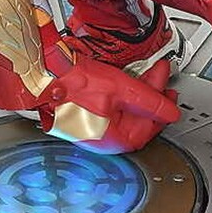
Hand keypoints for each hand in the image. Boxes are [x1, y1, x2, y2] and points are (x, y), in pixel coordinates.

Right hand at [44, 56, 179, 153]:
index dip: (162, 109)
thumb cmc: (72, 84)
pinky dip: (120, 95)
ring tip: (144, 74)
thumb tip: (171, 112)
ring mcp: (89, 128)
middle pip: (136, 120)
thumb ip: (150, 102)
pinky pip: (109, 108)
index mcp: (111, 140)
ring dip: (137, 94)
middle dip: (151, 97)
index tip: (169, 92)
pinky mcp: (81, 115)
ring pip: (123, 112)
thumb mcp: (121, 89)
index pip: (148, 129)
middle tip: (159, 78)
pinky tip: (122, 80)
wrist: (41, 73)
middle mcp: (100, 139)